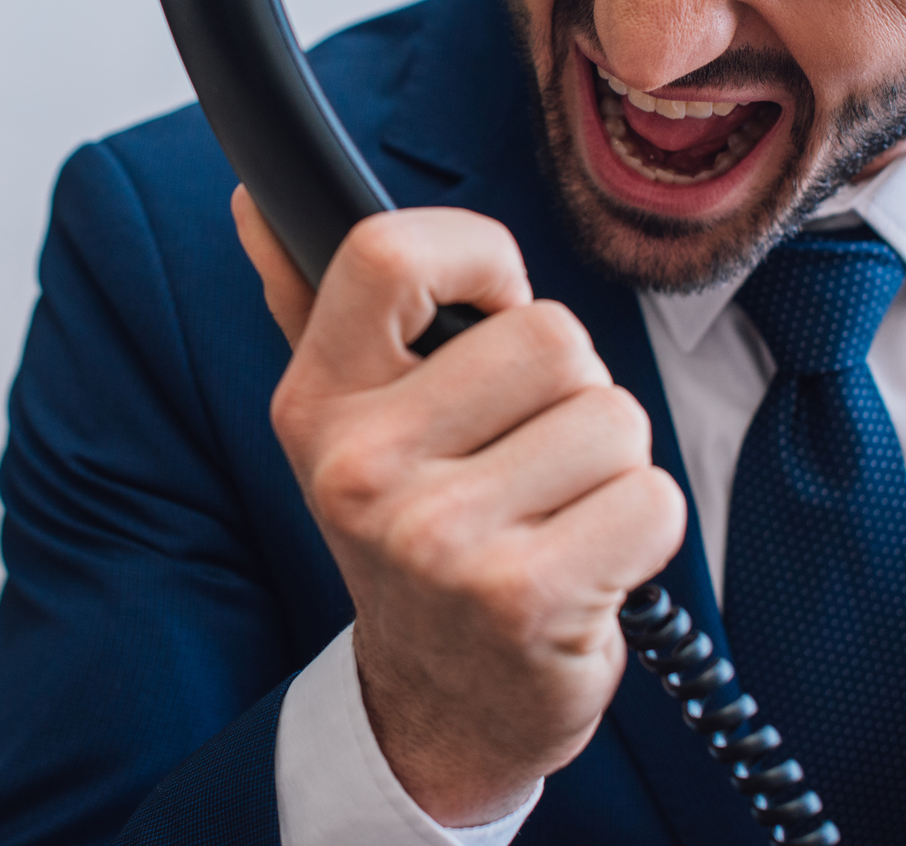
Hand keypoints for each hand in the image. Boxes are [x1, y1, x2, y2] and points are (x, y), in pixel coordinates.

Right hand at [233, 187, 685, 826]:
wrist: (445, 703)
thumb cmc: (419, 534)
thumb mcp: (348, 425)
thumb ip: (308, 304)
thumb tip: (256, 202)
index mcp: (318, 402)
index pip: (389, 252)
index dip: (479, 258)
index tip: (495, 304)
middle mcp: (360, 468)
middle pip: (551, 334)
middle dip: (570, 390)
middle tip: (527, 456)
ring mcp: (437, 538)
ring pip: (612, 414)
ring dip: (610, 466)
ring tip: (553, 514)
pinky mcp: (523, 598)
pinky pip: (649, 497)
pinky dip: (642, 529)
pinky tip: (586, 564)